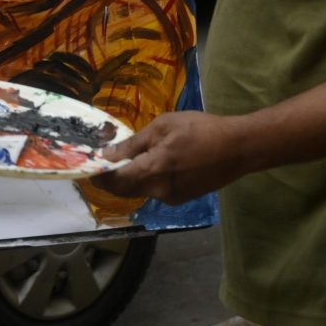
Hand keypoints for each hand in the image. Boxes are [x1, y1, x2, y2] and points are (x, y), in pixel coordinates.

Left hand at [95, 111, 256, 205]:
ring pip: (140, 190)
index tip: (86, 166)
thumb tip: (108, 154)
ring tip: (129, 156)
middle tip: (104, 160)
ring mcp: (172, 198)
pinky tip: (154, 162)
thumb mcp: (164, 127)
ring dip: (129, 177)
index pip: (114, 181)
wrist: (239, 148)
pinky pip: (155, 190)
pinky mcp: (182, 198)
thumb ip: (134, 143)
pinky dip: (146, 179)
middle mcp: (159, 191)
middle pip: (124, 190)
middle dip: (111, 178)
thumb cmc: (201, 130)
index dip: (97, 176)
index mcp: (153, 171)